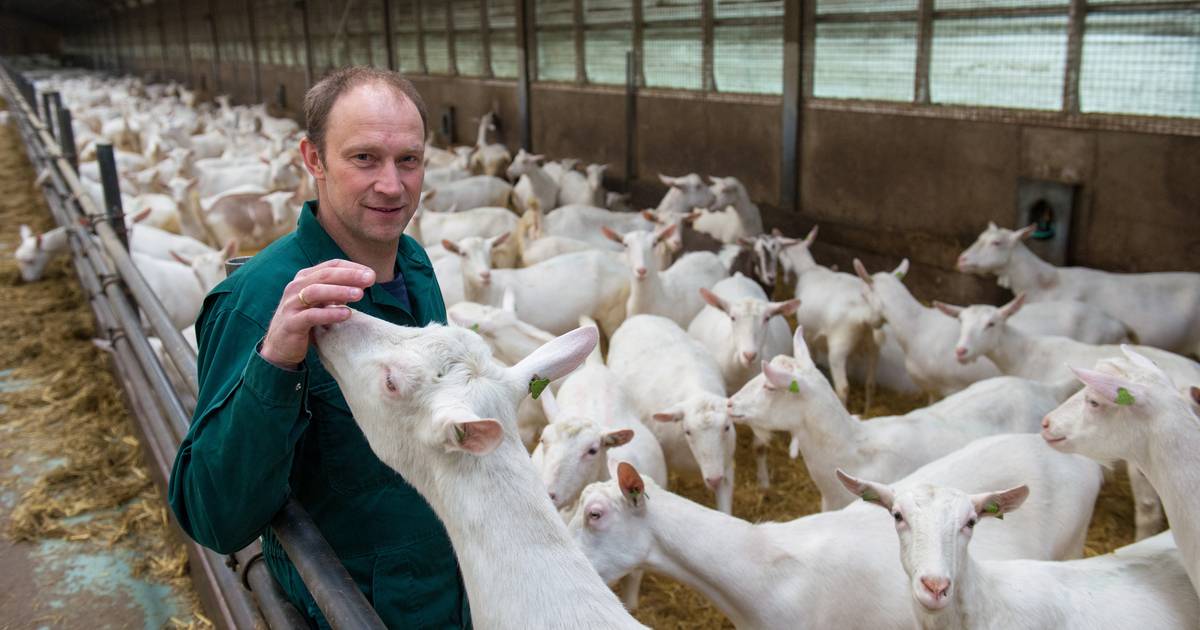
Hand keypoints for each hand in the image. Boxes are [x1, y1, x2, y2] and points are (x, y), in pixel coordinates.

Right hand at [260, 259, 375, 368]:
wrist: (279, 346)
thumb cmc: (304, 320)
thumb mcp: (321, 302)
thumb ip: (338, 292)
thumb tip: (362, 283)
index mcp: (305, 278)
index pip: (330, 266)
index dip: (352, 267)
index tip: (371, 273)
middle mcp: (296, 287)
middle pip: (325, 275)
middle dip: (349, 275)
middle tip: (370, 279)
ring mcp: (291, 304)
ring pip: (315, 291)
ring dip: (339, 291)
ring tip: (360, 295)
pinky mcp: (291, 323)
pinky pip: (311, 315)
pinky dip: (330, 313)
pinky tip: (346, 314)